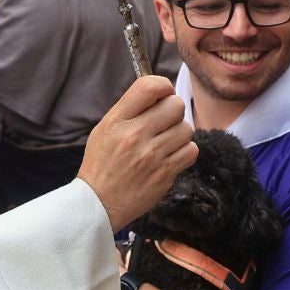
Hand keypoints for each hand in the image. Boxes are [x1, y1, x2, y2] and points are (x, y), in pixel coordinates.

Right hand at [77, 75, 196, 231]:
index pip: (149, 86)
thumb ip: (130, 109)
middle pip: (175, 105)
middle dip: (173, 110)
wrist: (99, 203)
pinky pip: (191, 151)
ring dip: (179, 133)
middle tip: (164, 121)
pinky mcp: (165, 174)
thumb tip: (159, 93)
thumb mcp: (105, 129)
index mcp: (118, 121)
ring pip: (186, 129)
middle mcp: (135, 135)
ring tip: (164, 142)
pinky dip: (184, 152)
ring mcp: (152, 156)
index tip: (163, 94)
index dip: (163, 86)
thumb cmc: (102, 164)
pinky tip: (170, 156)